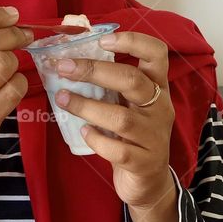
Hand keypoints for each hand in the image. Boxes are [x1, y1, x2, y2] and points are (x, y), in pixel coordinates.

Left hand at [53, 31, 175, 208]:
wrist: (149, 182)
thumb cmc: (132, 136)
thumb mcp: (129, 106)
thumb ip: (110, 86)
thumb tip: (70, 61)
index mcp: (157, 88)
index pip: (157, 54)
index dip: (133, 41)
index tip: (102, 39)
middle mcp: (159, 108)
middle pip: (132, 80)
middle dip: (94, 70)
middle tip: (64, 67)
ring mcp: (154, 136)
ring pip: (121, 117)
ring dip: (87, 106)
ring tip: (63, 99)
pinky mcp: (144, 162)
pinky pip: (119, 150)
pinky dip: (97, 140)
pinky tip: (83, 132)